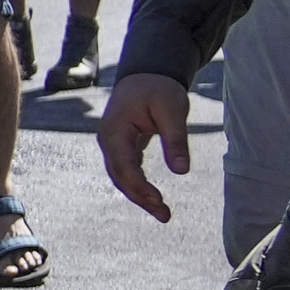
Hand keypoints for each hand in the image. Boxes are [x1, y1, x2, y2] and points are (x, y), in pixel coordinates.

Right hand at [97, 72, 195, 222]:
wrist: (146, 74)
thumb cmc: (158, 89)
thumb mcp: (172, 110)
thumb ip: (175, 140)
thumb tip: (181, 171)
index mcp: (115, 131)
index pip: (124, 166)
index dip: (140, 186)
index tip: (159, 200)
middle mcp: (108, 140)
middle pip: (120, 177)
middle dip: (141, 198)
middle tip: (165, 215)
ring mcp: (112, 144)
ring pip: (122, 177)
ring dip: (140, 195)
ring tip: (162, 212)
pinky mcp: (121, 147)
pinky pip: (127, 171)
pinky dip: (139, 185)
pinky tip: (153, 197)